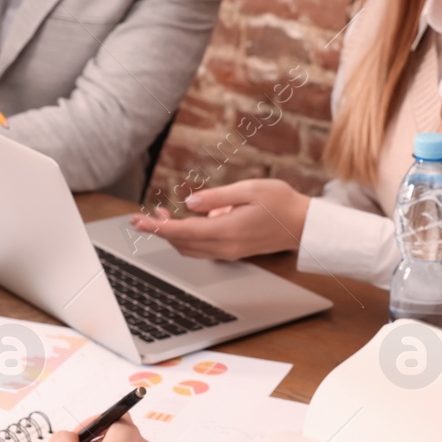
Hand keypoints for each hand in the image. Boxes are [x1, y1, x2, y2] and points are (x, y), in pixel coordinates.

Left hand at [128, 179, 309, 259]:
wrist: (304, 225)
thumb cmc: (281, 203)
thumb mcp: (249, 190)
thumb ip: (217, 197)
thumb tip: (189, 202)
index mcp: (226, 231)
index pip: (181, 232)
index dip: (156, 227)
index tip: (137, 221)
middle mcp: (224, 246)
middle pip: (181, 243)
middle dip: (161, 230)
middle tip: (146, 214)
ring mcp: (229, 251)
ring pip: (190, 248)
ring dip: (173, 234)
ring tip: (164, 214)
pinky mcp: (233, 250)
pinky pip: (202, 247)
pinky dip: (189, 236)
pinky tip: (194, 217)